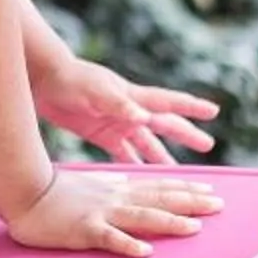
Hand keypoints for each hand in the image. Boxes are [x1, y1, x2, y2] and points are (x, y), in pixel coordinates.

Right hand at [3, 166, 222, 257]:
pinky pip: (108, 238)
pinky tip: (145, 252)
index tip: (212, 192)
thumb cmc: (54, 191)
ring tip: (195, 229)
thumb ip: (114, 186)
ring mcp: (100, 213)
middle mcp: (115, 198)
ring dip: (169, 222)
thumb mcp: (91, 184)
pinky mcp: (83, 230)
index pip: (159, 187)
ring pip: (141, 217)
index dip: (187, 189)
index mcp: (117, 188)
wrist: (23, 192)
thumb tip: (133, 186)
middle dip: (191, 202)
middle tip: (220, 206)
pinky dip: (127, 244)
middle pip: (159, 199)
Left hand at [31, 57, 219, 163]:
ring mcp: (117, 123)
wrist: (44, 80)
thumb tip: (145, 117)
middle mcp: (130, 111)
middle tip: (207, 145)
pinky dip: (133, 164)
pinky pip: (123, 153)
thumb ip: (119, 104)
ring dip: (161, 156)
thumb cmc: (72, 80)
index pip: (169, 102)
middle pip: (164, 125)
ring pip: (146, 144)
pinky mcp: (101, 134)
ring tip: (177, 171)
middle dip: (185, 135)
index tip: (214, 111)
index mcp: (134, 97)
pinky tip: (141, 177)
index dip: (192, 107)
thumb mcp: (96, 92)